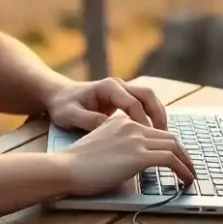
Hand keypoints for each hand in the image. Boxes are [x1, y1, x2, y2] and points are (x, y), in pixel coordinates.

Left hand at [44, 77, 168, 132]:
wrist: (58, 96)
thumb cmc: (63, 105)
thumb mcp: (70, 115)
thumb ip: (89, 120)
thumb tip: (109, 128)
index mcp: (108, 87)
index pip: (132, 103)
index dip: (141, 121)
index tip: (147, 139)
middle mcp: (119, 85)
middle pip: (147, 96)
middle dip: (158, 115)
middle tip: (164, 136)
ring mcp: (123, 90)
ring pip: (149, 99)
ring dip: (158, 116)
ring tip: (164, 137)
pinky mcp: (124, 98)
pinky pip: (144, 105)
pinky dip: (151, 117)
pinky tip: (154, 135)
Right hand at [57, 113, 194, 195]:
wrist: (66, 167)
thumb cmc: (76, 163)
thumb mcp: (99, 144)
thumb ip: (117, 144)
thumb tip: (131, 161)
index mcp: (122, 120)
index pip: (154, 130)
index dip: (170, 145)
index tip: (176, 157)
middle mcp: (131, 125)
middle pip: (169, 136)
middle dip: (183, 153)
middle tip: (189, 167)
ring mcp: (136, 139)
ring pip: (174, 146)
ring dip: (187, 162)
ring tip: (191, 175)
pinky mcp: (139, 155)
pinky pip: (170, 160)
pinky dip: (183, 170)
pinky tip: (186, 180)